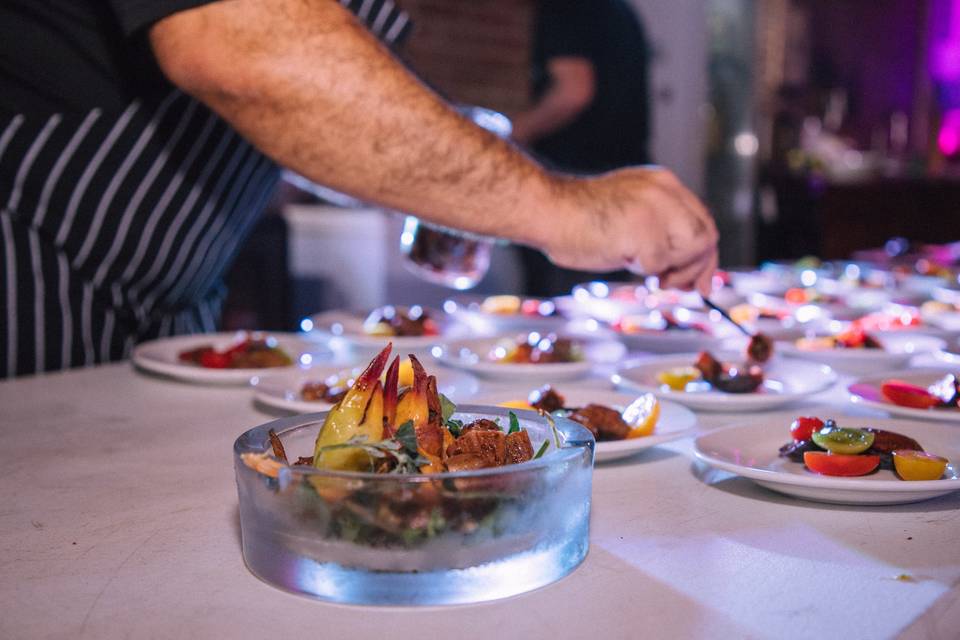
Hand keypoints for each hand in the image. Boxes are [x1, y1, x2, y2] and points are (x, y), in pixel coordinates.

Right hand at [542, 167, 718, 294]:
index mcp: (663, 184)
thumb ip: (660, 229)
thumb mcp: (630, 213)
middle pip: (705, 237)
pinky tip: (620, 256)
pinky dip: (642, 270)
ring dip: (669, 270)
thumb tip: (689, 271)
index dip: (703, 256)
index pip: (702, 222)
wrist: (546, 210)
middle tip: (673, 286)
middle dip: (696, 268)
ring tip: (637, 265)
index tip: (699, 282)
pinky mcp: (643, 231)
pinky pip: (659, 265)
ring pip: (690, 251)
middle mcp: (665, 192)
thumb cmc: (579, 219)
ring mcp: (656, 210)